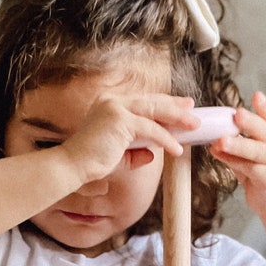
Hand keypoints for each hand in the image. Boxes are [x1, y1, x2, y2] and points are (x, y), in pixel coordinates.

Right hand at [58, 92, 193, 179]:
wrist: (73, 166)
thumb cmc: (91, 162)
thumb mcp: (118, 154)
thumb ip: (135, 151)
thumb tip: (152, 154)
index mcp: (109, 104)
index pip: (142, 101)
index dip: (163, 103)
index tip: (180, 106)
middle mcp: (112, 101)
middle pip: (151, 100)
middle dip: (174, 105)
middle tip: (192, 108)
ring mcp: (115, 108)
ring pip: (154, 110)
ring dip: (176, 118)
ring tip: (192, 125)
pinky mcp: (119, 120)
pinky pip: (150, 128)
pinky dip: (165, 138)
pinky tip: (176, 148)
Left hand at [210, 92, 265, 214]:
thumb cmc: (258, 172)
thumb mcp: (250, 152)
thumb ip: (237, 140)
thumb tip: (214, 133)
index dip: (265, 107)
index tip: (257, 95)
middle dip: (251, 122)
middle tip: (237, 114)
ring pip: (256, 151)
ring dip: (238, 145)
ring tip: (221, 141)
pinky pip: (248, 168)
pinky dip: (231, 161)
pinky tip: (218, 155)